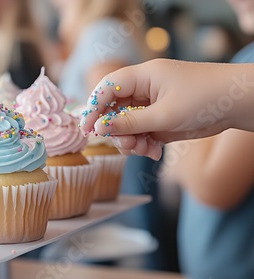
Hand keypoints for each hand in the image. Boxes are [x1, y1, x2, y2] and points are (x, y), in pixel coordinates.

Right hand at [79, 59, 253, 159]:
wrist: (240, 104)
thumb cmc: (205, 99)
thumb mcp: (163, 115)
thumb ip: (129, 122)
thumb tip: (100, 127)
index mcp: (143, 77)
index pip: (107, 88)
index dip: (93, 107)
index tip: (88, 128)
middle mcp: (145, 90)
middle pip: (114, 110)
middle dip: (117, 130)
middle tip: (126, 145)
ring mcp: (153, 106)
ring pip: (127, 125)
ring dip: (131, 141)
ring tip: (145, 149)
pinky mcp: (162, 120)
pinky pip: (142, 133)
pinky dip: (144, 145)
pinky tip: (155, 152)